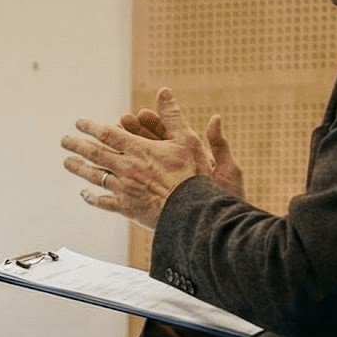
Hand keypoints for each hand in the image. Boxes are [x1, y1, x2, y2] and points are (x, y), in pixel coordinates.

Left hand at [61, 88, 238, 227]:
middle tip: (64, 141)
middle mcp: (126, 168)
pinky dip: (91, 197)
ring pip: (94, 176)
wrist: (192, 209)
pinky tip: (83, 194)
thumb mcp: (187, 139)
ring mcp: (123, 188)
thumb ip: (172, 115)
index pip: (107, 134)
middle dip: (77, 145)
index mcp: (138, 150)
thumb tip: (164, 91)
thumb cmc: (192, 173)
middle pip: (94, 154)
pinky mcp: (126, 207)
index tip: (79, 123)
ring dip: (78, 168)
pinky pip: (103, 201)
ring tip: (67, 162)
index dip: (91, 127)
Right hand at [120, 101, 242, 196]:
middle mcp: (173, 168)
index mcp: (189, 156)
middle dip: (134, 133)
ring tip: (111, 142)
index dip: (154, 123)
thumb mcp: (226, 168)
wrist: (219, 223)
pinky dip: (121, 182)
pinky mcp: (155, 201)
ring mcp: (161, 183)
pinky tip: (110, 174)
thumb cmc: (226, 197)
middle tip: (122, 122)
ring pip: (139, 165)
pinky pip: (135, 188)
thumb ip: (219, 143)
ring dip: (125, 153)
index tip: (142, 113)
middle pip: (149, 146)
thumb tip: (216, 118)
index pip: (167, 134)